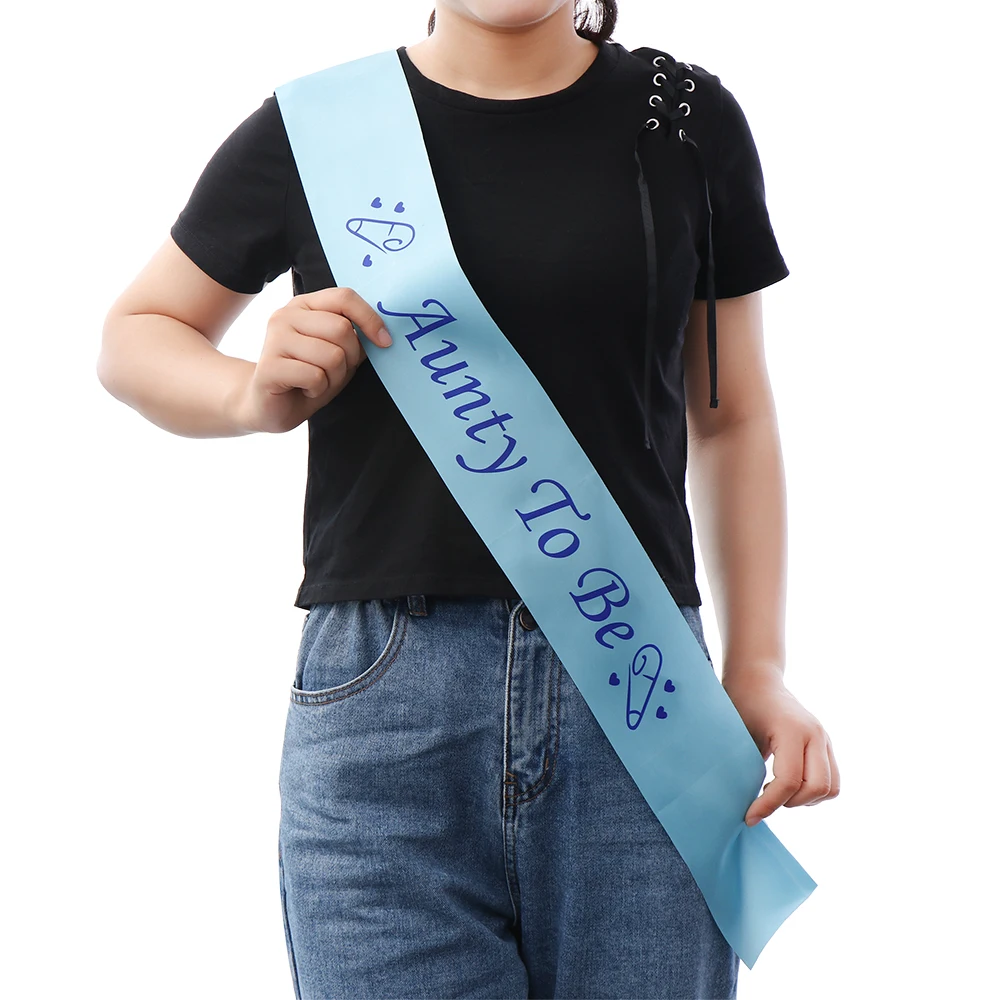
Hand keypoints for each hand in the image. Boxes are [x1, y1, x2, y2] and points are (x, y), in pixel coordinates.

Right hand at [233, 286, 391, 433]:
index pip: (344, 297)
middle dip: (350, 358)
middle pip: (342, 329)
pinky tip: (304, 389)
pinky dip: (318, 389)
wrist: (269, 406)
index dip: (370, 319)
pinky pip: (315, 376)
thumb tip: (383, 333)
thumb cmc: (307, 377)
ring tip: (316, 381)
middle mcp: (286, 315)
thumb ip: (354, 338)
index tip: (385, 342)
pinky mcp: (269, 366)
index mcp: (305, 305)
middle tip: (333, 372)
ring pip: (332, 355)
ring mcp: (274, 339)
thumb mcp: (338, 353)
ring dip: (333, 377)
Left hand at [722, 666, 840, 826]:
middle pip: (817, 787)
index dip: (769, 805)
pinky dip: (813, 792)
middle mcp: (814, 733)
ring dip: (805, 800)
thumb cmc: (741, 705)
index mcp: (791, 729)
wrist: (757, 681)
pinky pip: (832, 781)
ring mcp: (824, 738)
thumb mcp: (738, 735)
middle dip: (789, 802)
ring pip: (830, 788)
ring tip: (777, 792)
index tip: (749, 817)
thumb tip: (744, 808)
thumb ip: (745, 768)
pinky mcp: (826, 745)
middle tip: (763, 799)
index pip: (789, 780)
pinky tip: (789, 786)